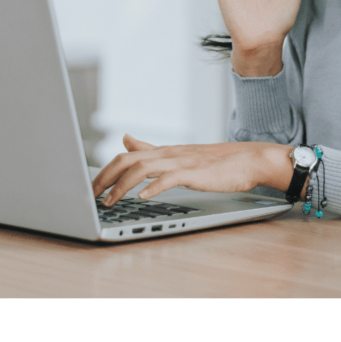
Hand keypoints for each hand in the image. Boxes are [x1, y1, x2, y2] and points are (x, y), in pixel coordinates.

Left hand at [91, 134, 294, 206]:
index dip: (104, 171)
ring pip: (143, 167)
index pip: (126, 155)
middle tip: (90, 197)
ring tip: (109, 202)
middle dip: (104, 178)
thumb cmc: (218, 162)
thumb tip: (126, 138)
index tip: (90, 187)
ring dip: (121, 186)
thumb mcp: (179, 155)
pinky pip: (170, 178)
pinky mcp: (196, 172)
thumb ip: (151, 149)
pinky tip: (144, 197)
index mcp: (165, 152)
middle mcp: (169, 154)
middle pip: (127, 160)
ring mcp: (182, 161)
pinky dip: (154, 187)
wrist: (250, 160)